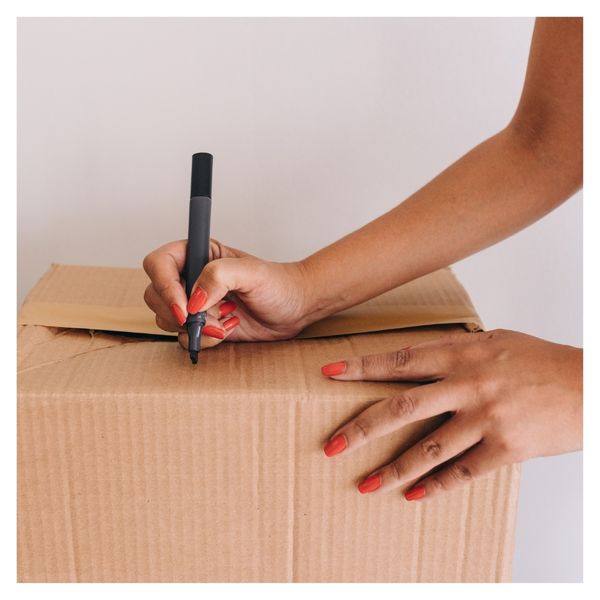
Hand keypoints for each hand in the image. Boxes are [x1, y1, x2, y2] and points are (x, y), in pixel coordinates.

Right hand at [143, 239, 309, 347]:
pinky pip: (184, 337)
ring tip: (226, 321)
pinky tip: (229, 328)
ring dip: (195, 327)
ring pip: (166, 319)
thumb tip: (194, 299)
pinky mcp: (203, 324)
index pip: (158, 264)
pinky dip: (204, 339)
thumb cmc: (278, 284)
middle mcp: (190, 276)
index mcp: (197, 253)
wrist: (294, 308)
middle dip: (178, 313)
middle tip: (209, 319)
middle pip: (155, 295)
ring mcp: (194, 303)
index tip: (186, 307)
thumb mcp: (252, 273)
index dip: (165, 287)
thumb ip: (219, 276)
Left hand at [321, 329, 581, 501]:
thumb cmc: (540, 361)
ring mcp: (485, 418)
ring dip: (393, 470)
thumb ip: (454, 350)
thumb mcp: (493, 341)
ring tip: (365, 484)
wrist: (589, 386)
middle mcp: (468, 385)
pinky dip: (435, 486)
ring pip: (427, 448)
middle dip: (362, 428)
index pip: (398, 360)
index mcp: (461, 354)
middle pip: (402, 408)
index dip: (361, 367)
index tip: (328, 373)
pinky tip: (413, 496)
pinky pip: (462, 472)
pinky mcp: (505, 448)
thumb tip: (418, 358)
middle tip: (332, 445)